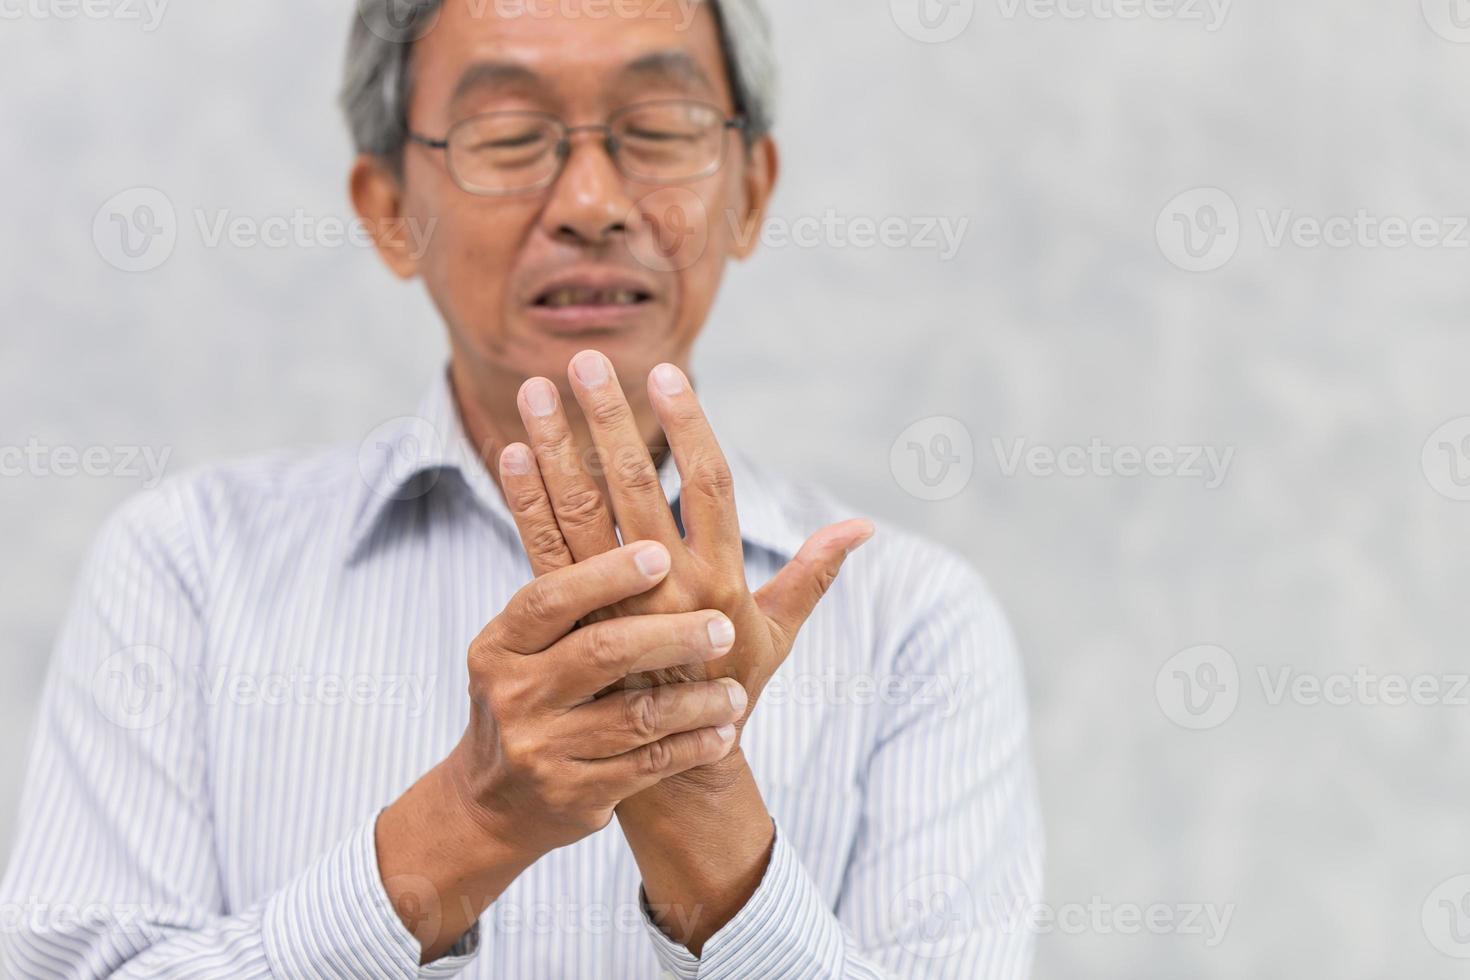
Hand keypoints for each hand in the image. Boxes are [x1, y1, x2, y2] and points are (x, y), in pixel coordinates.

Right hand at [376, 541, 745, 961]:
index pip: (552, 598)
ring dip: (696, 703)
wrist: (492, 802)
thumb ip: (569, 595)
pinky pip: (647, 766)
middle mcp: (514, 694)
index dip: (606, 575)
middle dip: (671, 637)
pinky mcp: (572, 795)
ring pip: (635, 716)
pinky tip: (721, 733)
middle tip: (723, 628)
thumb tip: (619, 515)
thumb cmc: (529, 698)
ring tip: (735, 692)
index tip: (661, 555)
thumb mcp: (522, 647)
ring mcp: (540, 748)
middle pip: (601, 652)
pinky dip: (691, 747)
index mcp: (501, 646)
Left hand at [497, 350, 873, 726]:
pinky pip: (543, 553)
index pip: (709, 486)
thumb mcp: (779, 633)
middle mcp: (666, 587)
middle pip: (635, 485)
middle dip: (610, 419)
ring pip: (581, 510)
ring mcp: (614, 605)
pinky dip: (526, 501)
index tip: (668, 375)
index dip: (689, 427)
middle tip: (587, 360)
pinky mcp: (571, 623)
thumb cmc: (731, 688)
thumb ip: (813, 573)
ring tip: (537, 389)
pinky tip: (511, 453)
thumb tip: (864, 527)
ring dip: (557, 446)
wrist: (671, 767)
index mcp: (721, 580)